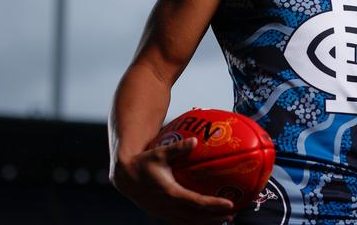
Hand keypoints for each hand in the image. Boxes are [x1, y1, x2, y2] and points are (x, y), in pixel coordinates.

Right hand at [111, 137, 234, 224]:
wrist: (125, 176)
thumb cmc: (144, 162)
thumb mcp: (160, 153)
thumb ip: (178, 148)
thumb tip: (194, 140)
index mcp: (169, 192)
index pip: (196, 202)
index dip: (214, 205)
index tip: (230, 204)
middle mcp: (167, 206)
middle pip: (195, 217)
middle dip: (214, 218)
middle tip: (231, 214)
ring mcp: (164, 212)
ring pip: (188, 222)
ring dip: (205, 222)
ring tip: (223, 219)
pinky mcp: (161, 213)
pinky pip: (180, 222)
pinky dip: (194, 222)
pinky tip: (204, 220)